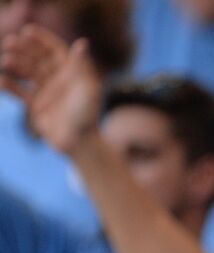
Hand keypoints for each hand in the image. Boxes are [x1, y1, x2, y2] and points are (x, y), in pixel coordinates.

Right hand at [0, 25, 101, 153]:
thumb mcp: (88, 89)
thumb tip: (82, 42)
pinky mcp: (37, 106)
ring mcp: (47, 92)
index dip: (42, 39)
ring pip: (27, 72)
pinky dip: (10, 86)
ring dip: (16, 64)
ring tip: (6, 59)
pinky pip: (20, 92)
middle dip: (24, 48)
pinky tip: (1, 80)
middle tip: (10, 41)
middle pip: (38, 58)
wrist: (80, 143)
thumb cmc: (87, 115)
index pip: (55, 50)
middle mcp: (59, 80)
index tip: (27, 30)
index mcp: (73, 73)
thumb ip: (82, 66)